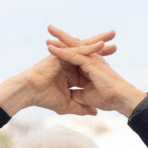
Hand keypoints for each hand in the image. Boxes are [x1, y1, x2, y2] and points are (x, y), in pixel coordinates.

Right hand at [0, 27, 119, 116]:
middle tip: (116, 47)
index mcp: (72, 76)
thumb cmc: (45, 99)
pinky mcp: (62, 55)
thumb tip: (95, 112)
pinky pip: (78, 50)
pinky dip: (89, 47)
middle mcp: (70, 65)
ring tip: (112, 35)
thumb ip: (82, 108)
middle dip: (102, 52)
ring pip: (84, 49)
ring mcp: (66, 58)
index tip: (113, 71)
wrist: (31, 92)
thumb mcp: (67, 106)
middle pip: (88, 57)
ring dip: (98, 43)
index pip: (88, 71)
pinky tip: (101, 44)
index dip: (100, 69)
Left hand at [46, 25, 146, 116]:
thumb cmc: (108, 99)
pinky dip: (61, 51)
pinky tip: (50, 47)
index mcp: (90, 68)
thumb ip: (78, 95)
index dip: (63, 53)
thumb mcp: (87, 97)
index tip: (51, 50)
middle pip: (73, 48)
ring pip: (72, 47)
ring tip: (48, 31)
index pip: (74, 58)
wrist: (120, 99)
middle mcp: (91, 61)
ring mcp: (91, 60)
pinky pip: (73, 55)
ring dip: (59, 40)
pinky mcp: (90, 62)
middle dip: (61, 40)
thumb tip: (70, 96)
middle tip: (49, 30)